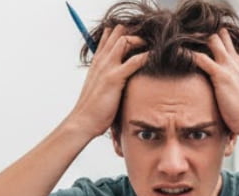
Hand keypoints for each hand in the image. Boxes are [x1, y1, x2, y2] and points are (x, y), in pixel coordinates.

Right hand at [66, 25, 148, 139]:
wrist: (83, 121)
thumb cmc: (93, 108)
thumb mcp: (99, 86)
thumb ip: (109, 77)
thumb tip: (122, 78)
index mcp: (98, 61)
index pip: (109, 35)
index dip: (125, 32)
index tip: (139, 38)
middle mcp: (102, 60)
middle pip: (118, 31)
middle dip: (135, 32)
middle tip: (149, 40)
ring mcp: (107, 67)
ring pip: (125, 40)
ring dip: (141, 41)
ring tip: (153, 47)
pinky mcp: (114, 78)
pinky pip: (134, 61)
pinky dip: (147, 56)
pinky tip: (155, 58)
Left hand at [192, 29, 238, 138]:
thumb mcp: (236, 95)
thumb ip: (227, 88)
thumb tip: (217, 94)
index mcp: (238, 66)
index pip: (226, 45)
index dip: (213, 42)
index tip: (197, 43)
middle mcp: (234, 62)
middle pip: (220, 38)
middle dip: (204, 36)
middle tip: (187, 38)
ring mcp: (228, 67)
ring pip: (213, 41)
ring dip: (197, 39)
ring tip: (181, 39)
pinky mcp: (221, 75)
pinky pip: (202, 58)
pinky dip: (190, 54)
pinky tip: (178, 52)